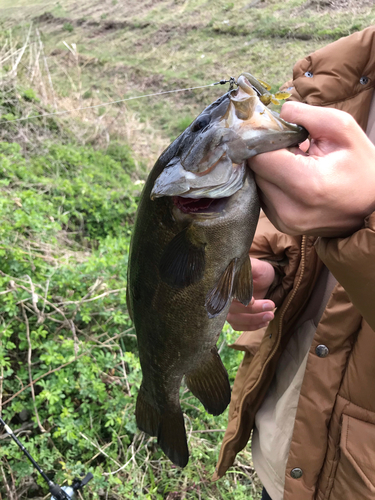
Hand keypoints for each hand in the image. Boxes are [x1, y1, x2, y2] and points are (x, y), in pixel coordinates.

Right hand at [227, 258, 274, 330]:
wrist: (264, 278)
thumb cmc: (259, 271)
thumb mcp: (256, 266)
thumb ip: (249, 268)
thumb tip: (240, 272)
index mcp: (226, 283)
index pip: (227, 294)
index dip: (238, 299)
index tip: (253, 301)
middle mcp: (224, 297)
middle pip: (232, 309)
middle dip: (252, 310)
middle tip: (270, 305)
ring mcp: (228, 308)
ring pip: (235, 319)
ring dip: (253, 320)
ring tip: (270, 315)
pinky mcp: (235, 317)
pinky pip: (238, 326)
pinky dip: (251, 326)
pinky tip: (265, 322)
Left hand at [249, 102, 374, 236]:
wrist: (374, 207)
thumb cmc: (362, 166)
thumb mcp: (343, 129)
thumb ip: (305, 114)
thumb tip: (274, 113)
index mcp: (305, 183)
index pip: (259, 157)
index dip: (262, 139)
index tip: (274, 130)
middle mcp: (288, 208)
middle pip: (256, 171)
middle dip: (268, 153)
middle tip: (290, 146)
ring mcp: (283, 220)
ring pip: (257, 183)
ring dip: (270, 169)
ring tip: (295, 163)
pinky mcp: (281, 225)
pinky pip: (264, 196)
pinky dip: (273, 184)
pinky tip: (293, 178)